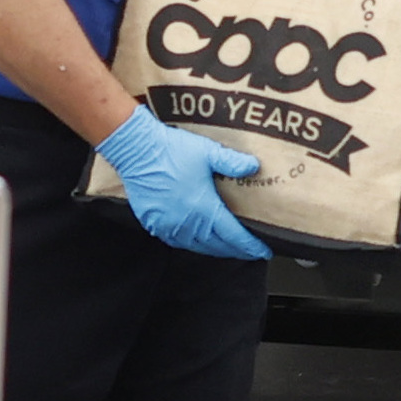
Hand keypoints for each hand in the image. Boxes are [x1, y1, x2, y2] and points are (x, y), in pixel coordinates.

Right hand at [96, 107, 270, 260]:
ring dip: (214, 248)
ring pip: (197, 247)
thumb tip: (253, 167)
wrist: (137, 150)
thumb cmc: (171, 150)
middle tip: (248, 250)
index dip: (250, 245)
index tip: (262, 250)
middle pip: (217, 246)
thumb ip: (232, 162)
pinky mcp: (154, 223)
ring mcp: (169, 225)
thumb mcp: (208, 152)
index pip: (233, 236)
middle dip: (235, 250)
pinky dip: (191, 243)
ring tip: (225, 246)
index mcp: (204, 208)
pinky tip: (196, 238)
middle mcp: (187, 222)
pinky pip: (176, 241)